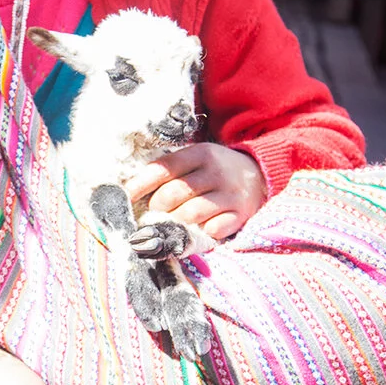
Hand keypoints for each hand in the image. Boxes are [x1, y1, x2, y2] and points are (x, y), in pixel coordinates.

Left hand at [126, 143, 266, 240]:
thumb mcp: (195, 159)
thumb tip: (130, 189)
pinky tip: (198, 227)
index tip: (126, 196)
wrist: (259, 174)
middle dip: (157, 206)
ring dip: (175, 221)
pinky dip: (201, 231)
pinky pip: (213, 229)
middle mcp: (216, 172)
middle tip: (155, 211)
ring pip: (190, 213)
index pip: (163, 168)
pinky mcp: (240, 214)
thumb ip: (170, 170)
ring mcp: (230, 194)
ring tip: (172, 220)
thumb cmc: (214, 169)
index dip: (140, 184)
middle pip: (174, 193)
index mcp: (200, 154)